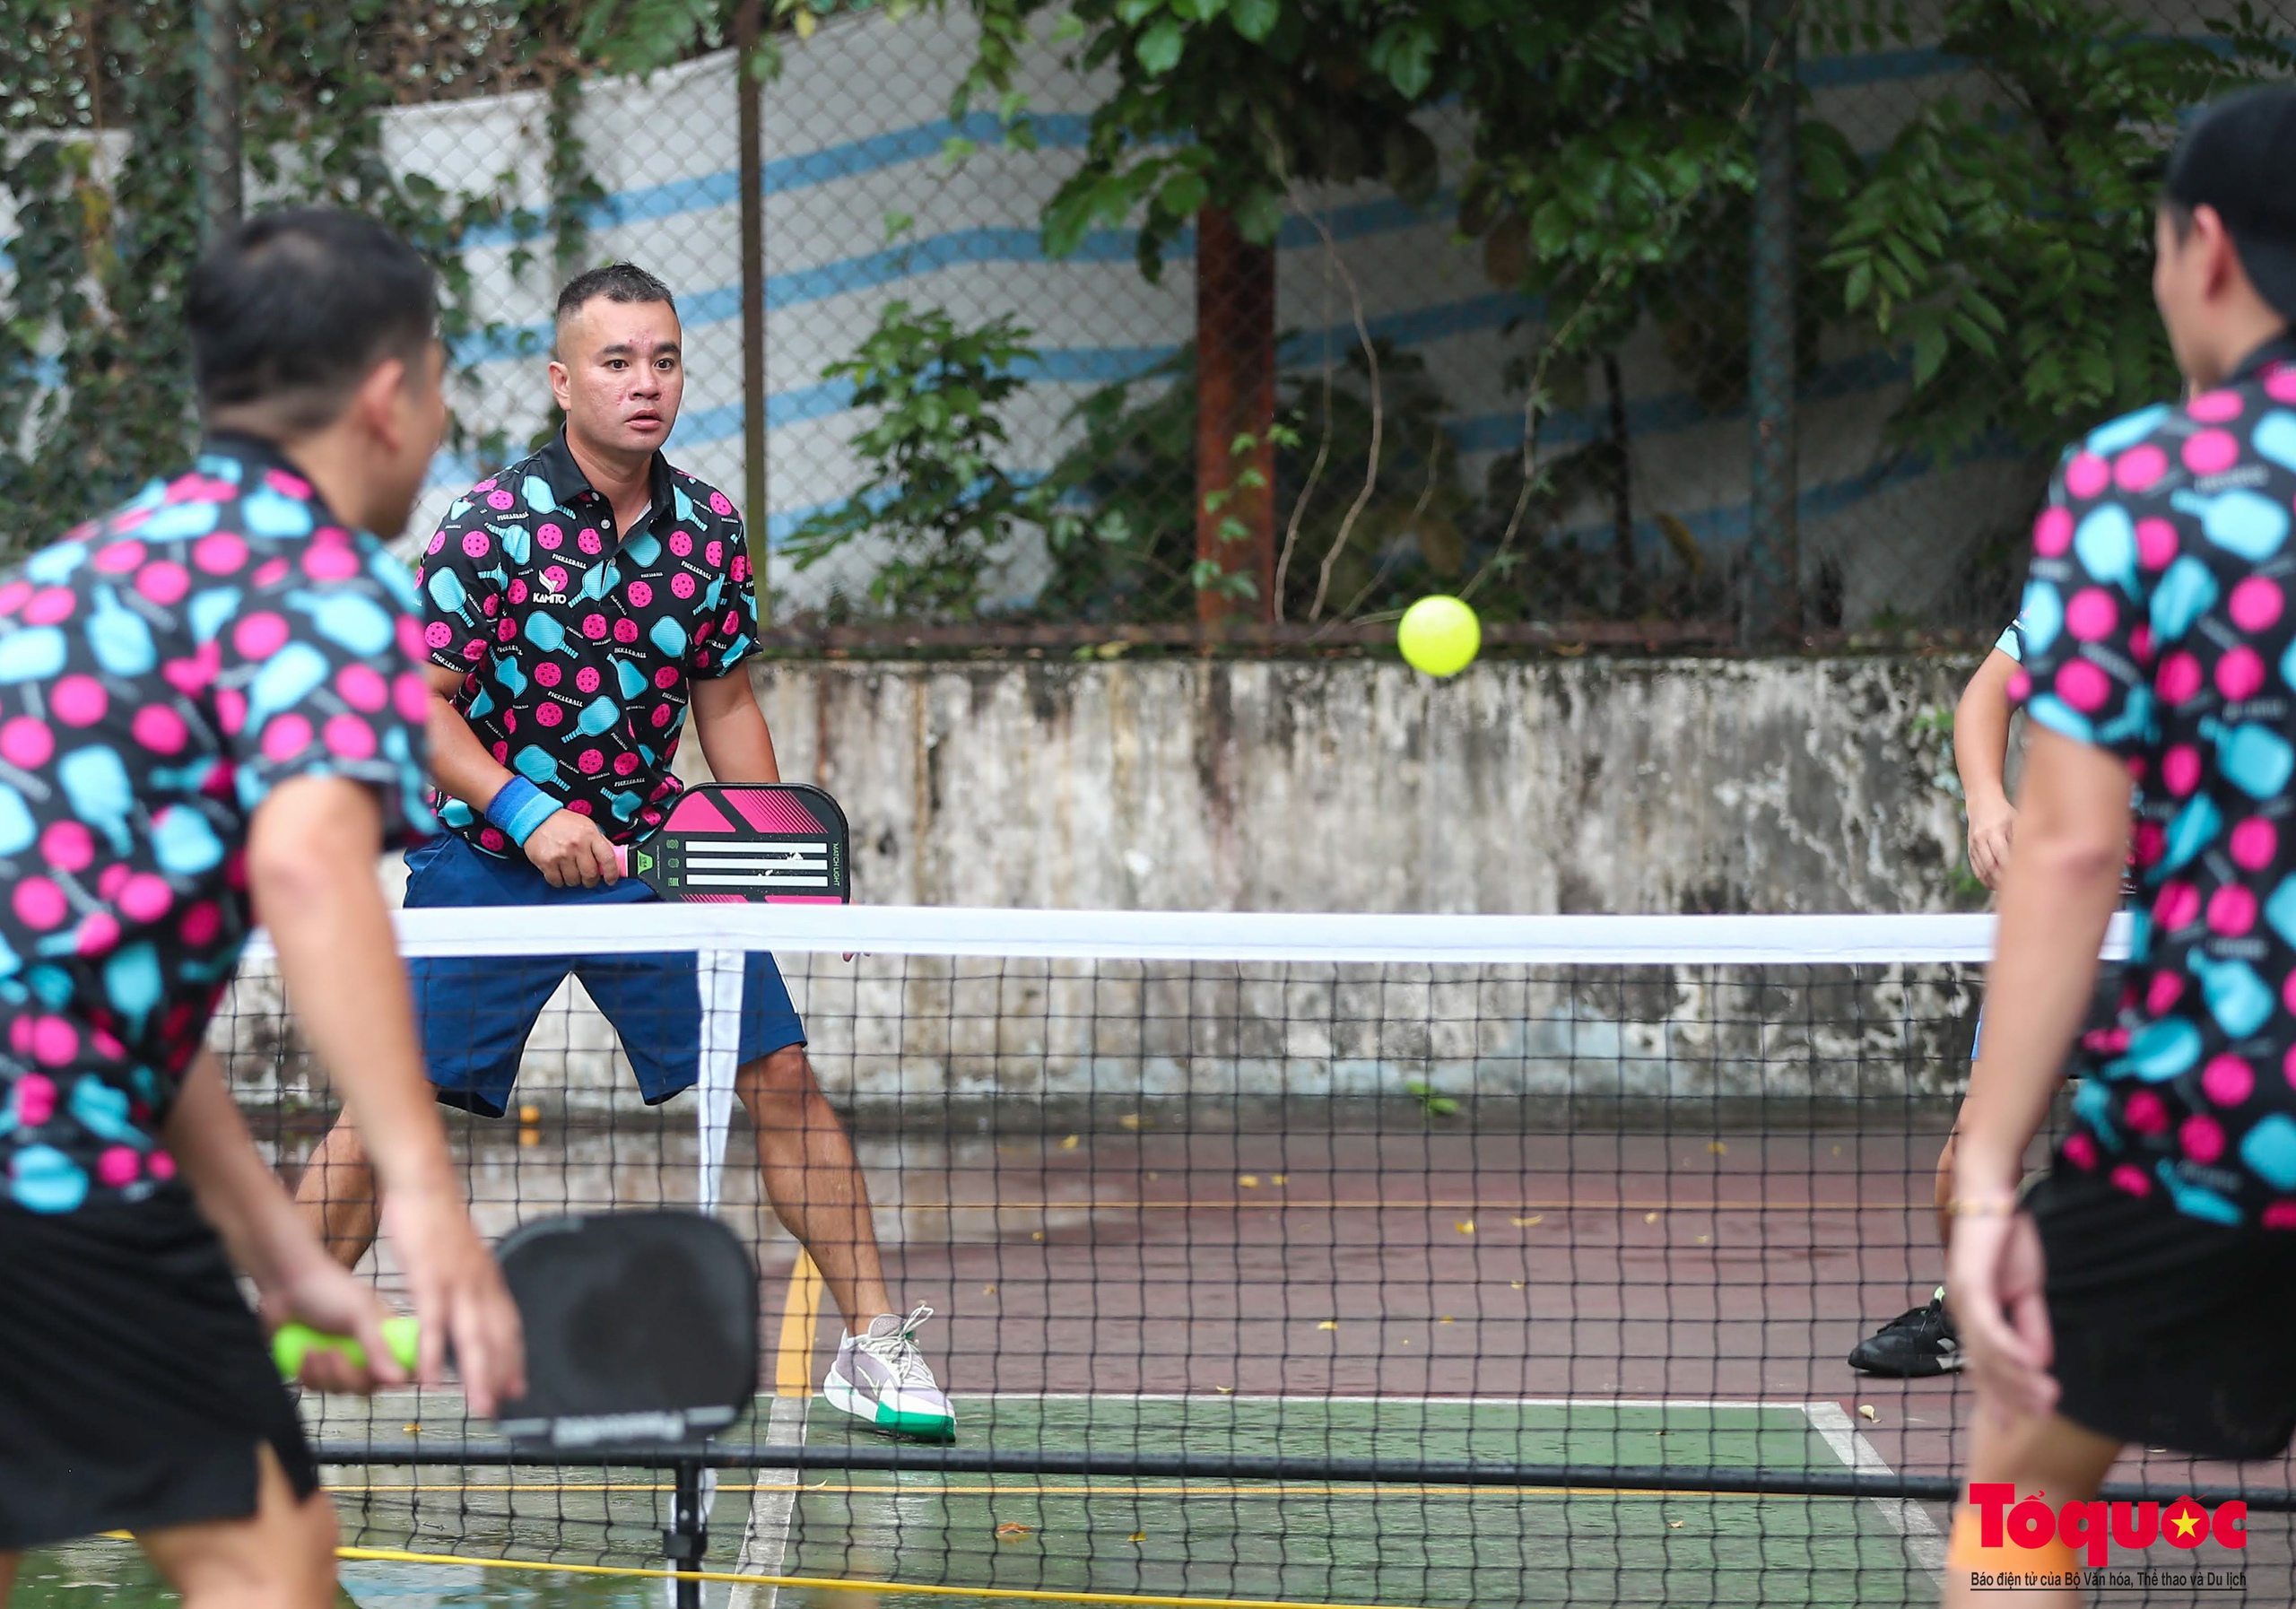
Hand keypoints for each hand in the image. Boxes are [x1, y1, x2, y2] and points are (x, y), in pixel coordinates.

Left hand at [260, 1252, 409, 1395]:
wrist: (286, 1285)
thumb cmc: (328, 1289)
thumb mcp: (360, 1314)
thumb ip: (379, 1348)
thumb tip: (399, 1381)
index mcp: (385, 1334)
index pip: (400, 1368)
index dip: (392, 1378)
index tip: (377, 1378)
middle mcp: (365, 1349)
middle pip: (367, 1385)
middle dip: (346, 1375)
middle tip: (332, 1353)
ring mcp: (340, 1359)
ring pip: (340, 1389)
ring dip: (323, 1374)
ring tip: (313, 1350)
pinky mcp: (316, 1367)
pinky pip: (317, 1387)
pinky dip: (308, 1376)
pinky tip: (303, 1355)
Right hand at [383, 1183, 525, 1417]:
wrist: (423, 1185)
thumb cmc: (437, 1221)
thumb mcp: (460, 1256)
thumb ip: (468, 1283)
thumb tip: (471, 1306)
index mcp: (488, 1279)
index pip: (509, 1326)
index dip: (513, 1358)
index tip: (517, 1388)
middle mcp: (481, 1283)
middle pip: (496, 1338)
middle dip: (501, 1376)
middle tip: (502, 1410)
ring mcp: (458, 1281)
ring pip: (473, 1337)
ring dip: (478, 1376)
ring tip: (480, 1407)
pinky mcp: (430, 1277)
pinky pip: (434, 1323)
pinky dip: (434, 1354)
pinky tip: (430, 1380)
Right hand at [523, 808, 618, 888]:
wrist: (537, 817)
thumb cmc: (563, 822)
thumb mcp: (587, 826)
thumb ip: (600, 842)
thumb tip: (614, 857)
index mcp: (590, 835)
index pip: (608, 858)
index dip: (612, 873)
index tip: (611, 879)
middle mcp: (577, 845)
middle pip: (590, 874)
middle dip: (591, 880)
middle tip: (588, 877)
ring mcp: (561, 854)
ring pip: (574, 880)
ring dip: (574, 879)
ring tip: (571, 870)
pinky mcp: (546, 862)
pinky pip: (557, 881)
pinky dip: (559, 880)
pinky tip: (559, 871)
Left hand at [1945, 1199, 2056, 1426]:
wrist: (1994, 1198)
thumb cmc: (2009, 1242)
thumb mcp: (2028, 1290)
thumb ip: (2032, 1326)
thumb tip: (2041, 1361)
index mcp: (1974, 1318)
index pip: (1983, 1366)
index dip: (1996, 1397)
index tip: (2013, 1427)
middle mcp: (1962, 1314)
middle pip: (1984, 1366)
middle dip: (2012, 1396)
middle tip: (2040, 1418)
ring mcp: (1963, 1300)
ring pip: (1988, 1352)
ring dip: (2019, 1378)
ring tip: (2048, 1399)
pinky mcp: (1971, 1284)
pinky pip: (1990, 1325)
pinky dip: (2011, 1347)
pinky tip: (2031, 1364)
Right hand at [1967, 794, 2017, 888]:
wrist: (1981, 803)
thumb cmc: (2005, 813)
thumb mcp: (2017, 820)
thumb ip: (2022, 837)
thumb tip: (2034, 857)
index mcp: (1994, 830)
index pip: (2002, 855)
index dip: (2012, 870)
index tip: (2025, 879)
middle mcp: (1981, 838)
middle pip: (1991, 866)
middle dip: (2003, 881)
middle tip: (2017, 891)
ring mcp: (1973, 845)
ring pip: (1983, 870)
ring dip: (1994, 883)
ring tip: (2007, 891)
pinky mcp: (1970, 850)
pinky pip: (1976, 870)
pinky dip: (1986, 880)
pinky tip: (1995, 886)